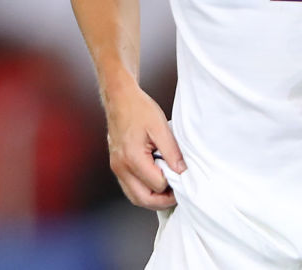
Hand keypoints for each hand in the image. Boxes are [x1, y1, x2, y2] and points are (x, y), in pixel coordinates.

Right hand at [104, 82, 185, 209]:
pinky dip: (144, 191)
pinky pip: (130, 188)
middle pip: (142, 199)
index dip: (172, 185)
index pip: (156, 185)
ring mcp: (117, 168)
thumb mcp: (161, 128)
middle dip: (162, 201)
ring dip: (153, 199)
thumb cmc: (140, 110)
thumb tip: (182, 171)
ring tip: (170, 190)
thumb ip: (172, 152)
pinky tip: (158, 183)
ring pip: (134, 197)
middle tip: (179, 194)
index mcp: (132, 158)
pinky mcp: (117, 166)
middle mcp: (121, 167)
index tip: (184, 179)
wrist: (120, 100)